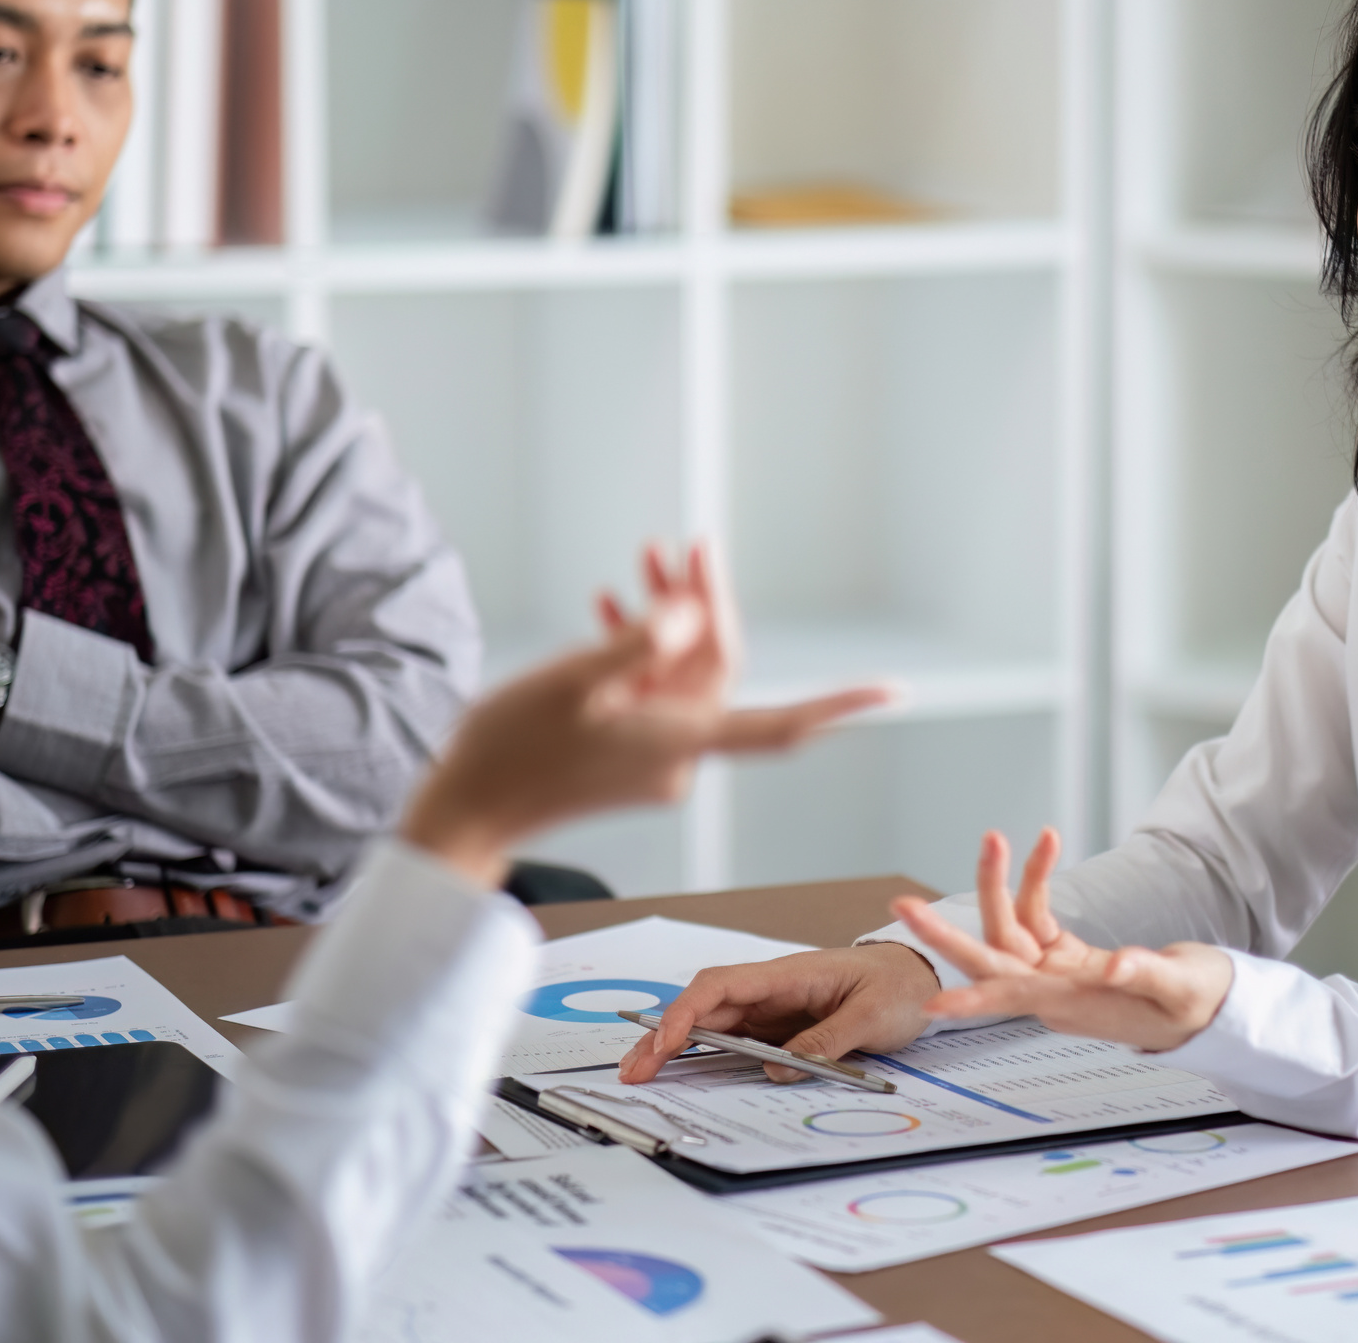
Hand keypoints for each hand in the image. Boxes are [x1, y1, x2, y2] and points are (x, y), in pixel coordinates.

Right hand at [402, 543, 888, 887]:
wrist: (464, 811)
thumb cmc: (512, 748)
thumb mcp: (571, 682)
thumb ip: (636, 645)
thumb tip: (688, 617)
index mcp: (682, 741)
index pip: (783, 725)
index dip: (841, 706)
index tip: (893, 692)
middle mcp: (680, 753)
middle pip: (718, 667)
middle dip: (705, 603)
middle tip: (684, 545)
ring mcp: (653, 754)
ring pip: (684, 671)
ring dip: (669, 617)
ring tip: (646, 557)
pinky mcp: (626, 751)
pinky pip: (653, 690)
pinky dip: (641, 648)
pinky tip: (613, 607)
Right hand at [617, 941, 940, 1085]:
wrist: (920, 976)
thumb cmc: (898, 984)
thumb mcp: (872, 1014)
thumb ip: (826, 1041)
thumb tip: (775, 1068)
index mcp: (788, 974)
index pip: (721, 985)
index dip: (687, 1012)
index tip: (667, 1043)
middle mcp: (771, 989)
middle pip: (704, 1007)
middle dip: (664, 1036)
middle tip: (634, 1072)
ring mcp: (772, 1008)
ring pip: (712, 1023)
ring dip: (676, 1046)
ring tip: (643, 1075)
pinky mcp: (780, 1027)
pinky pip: (736, 1040)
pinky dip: (705, 1055)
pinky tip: (683, 1073)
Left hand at [893, 828, 1233, 1053]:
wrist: (1209, 1009)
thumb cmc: (1197, 1006)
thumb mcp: (1181, 989)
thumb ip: (1145, 974)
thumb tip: (1115, 966)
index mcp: (1075, 1006)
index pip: (1014, 999)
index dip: (974, 1000)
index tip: (935, 1004)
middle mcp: (1054, 992)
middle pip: (989, 959)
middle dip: (945, 932)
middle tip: (904, 905)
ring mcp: (1055, 973)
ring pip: (1009, 927)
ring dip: (999, 882)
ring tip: (994, 837)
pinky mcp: (1065, 955)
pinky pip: (1037, 913)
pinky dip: (1037, 879)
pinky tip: (1045, 843)